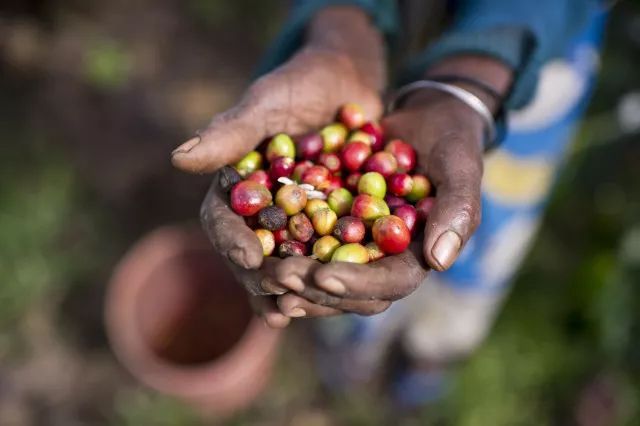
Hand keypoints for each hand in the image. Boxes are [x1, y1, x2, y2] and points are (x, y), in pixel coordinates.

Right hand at [172, 7, 385, 326]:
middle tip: (280, 293)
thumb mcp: (268, 102)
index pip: (222, 218)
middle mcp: (261, 208)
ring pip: (284, 262)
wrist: (348, 80)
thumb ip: (231, 131)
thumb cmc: (302, 83)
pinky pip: (323, 257)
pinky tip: (332, 299)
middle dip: (263, 275)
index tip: (248, 258)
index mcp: (236, 183)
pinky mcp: (329, 223)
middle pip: (251, 251)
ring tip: (295, 310)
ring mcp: (294, 219)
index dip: (232, 240)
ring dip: (289, 288)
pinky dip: (325, 278)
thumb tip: (178, 158)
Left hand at [275, 56, 512, 319]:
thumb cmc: (451, 140)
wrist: (429, 117)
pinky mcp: (336, 227)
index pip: (390, 283)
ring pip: (325, 278)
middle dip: (315, 289)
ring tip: (262, 274)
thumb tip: (438, 262)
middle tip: (278, 277)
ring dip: (294, 281)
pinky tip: (255, 251)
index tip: (323, 275)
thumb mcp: (460, 165)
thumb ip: (458, 210)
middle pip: (351, 291)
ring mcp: (359, 246)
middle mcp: (386, 259)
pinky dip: (284, 252)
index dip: (357, 283)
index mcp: (418, 254)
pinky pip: (308, 247)